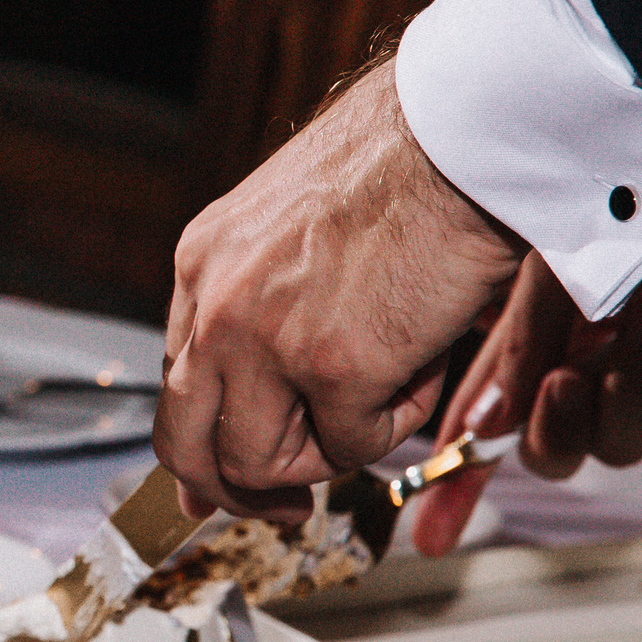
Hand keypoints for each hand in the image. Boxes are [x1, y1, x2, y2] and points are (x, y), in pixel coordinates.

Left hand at [157, 56, 522, 517]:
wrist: (465, 135)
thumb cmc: (406, 164)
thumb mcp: (292, 226)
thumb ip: (263, 302)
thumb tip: (261, 394)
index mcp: (202, 266)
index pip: (176, 383)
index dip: (200, 443)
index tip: (218, 483)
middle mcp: (215, 306)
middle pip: (187, 442)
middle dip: (235, 489)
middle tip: (286, 506)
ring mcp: (266, 341)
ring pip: (263, 461)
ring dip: (329, 452)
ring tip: (388, 389)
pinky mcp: (333, 368)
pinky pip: (352, 447)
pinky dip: (397, 421)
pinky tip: (423, 361)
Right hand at [411, 231, 641, 553]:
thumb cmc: (590, 189)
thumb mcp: (532, 277)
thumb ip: (502, 365)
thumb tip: (472, 436)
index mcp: (524, 343)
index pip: (483, 438)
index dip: (458, 490)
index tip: (431, 540)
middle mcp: (581, 357)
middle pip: (563, 453)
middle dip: (563, 426)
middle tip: (565, 377)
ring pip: (633, 430)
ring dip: (634, 379)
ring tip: (640, 309)